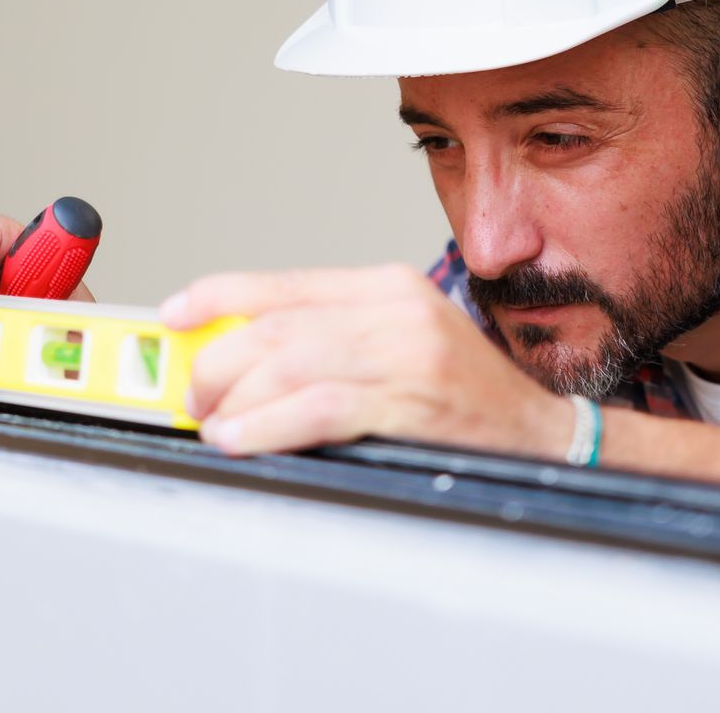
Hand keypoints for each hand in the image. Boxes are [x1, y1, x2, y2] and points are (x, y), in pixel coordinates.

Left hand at [163, 265, 573, 458]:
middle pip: (276, 325)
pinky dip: (268, 425)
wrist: (544, 437)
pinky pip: (318, 408)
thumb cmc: (462, 398)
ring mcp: (408, 353)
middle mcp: (396, 307)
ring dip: (235, 398)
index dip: (218, 296)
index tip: (175, 315)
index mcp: (386, 285)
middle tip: (193, 394)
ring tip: (213, 422)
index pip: (284, 282)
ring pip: (289, 364)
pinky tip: (244, 437)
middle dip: (216, 361)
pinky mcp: (413, 403)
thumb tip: (239, 354)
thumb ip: (331, 339)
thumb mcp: (400, 344)